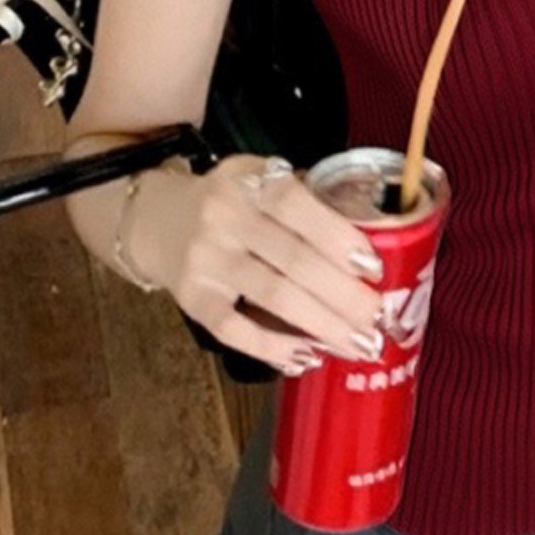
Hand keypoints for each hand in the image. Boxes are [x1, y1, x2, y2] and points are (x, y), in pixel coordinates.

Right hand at [130, 154, 387, 374]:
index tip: (373, 268)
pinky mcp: (192, 298)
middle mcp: (224, 217)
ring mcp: (205, 260)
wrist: (158, 219)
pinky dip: (273, 346)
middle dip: (343, 295)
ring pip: (273, 297)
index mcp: (249, 180)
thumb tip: (374, 234)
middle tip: (377, 321)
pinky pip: (235, 329)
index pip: (296, 205)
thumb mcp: (261, 178)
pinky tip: (306, 356)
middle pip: (293, 260)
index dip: (337, 236)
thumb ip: (308, 197)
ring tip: (358, 344)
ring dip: (322, 325)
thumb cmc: (231, 200)